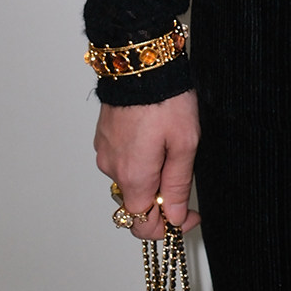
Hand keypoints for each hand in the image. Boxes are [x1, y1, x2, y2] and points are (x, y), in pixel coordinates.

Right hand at [94, 90, 200, 240]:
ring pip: (129, 180)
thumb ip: (177, 185)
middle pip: (136, 203)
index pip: (142, 226)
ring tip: (169, 148)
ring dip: (149, 176)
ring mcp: (105, 152)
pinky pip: (122, 160)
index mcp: (133, 176)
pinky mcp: (104, 137)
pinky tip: (153, 137)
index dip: (168, 228)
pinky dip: (138, 159)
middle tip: (182, 178)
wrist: (140, 63)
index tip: (187, 215)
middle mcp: (112, 169)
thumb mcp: (184, 143)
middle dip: (159, 200)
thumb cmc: (165, 98)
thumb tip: (173, 217)